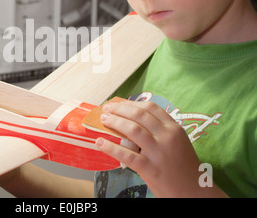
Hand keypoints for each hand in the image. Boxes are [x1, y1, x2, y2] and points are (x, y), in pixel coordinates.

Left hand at [95, 99, 224, 196]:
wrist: (194, 192)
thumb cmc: (183, 166)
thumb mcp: (177, 142)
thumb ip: (159, 130)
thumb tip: (130, 120)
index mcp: (174, 128)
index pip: (150, 108)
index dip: (131, 103)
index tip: (119, 103)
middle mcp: (167, 137)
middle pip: (139, 115)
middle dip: (120, 109)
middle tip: (107, 108)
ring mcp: (159, 153)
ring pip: (132, 130)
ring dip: (115, 122)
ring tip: (104, 119)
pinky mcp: (151, 169)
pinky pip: (127, 155)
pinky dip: (111, 147)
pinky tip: (100, 142)